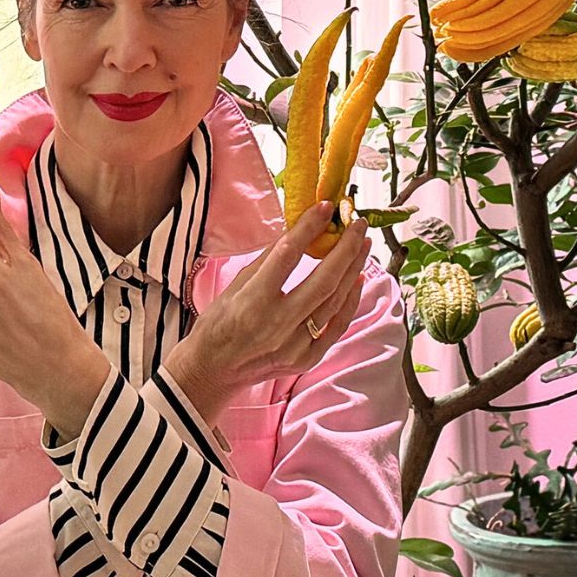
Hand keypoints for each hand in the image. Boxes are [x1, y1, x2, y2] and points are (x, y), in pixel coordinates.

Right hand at [170, 201, 370, 421]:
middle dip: (346, 248)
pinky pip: (336, 326)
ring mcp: (295, 345)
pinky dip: (350, 301)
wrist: (215, 369)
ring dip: (353, 269)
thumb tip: (295, 232)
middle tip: (357, 224)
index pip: (288, 256)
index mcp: (253, 301)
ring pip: (335, 302)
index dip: (308, 228)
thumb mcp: (234, 286)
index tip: (325, 207)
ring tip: (362, 244)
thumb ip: (267, 261)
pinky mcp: (306, 359)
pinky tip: (356, 278)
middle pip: (323, 281)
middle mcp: (278, 324)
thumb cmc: (219, 323)